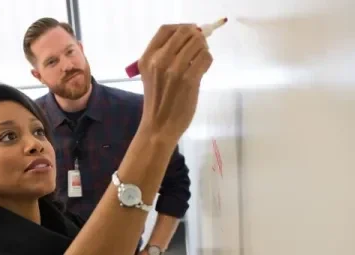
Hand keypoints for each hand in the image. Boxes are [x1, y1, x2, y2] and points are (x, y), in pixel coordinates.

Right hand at [138, 24, 212, 138]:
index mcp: (147, 58)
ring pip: (198, 44)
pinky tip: (202, 70)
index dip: (182, 27)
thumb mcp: (151, 75)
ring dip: (203, 49)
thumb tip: (191, 37)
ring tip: (200, 60)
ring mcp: (174, 69)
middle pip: (184, 32)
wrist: (159, 126)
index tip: (190, 32)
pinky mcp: (189, 79)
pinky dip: (207, 60)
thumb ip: (164, 56)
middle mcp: (159, 60)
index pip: (166, 29)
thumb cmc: (157, 102)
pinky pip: (205, 58)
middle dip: (196, 36)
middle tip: (199, 46)